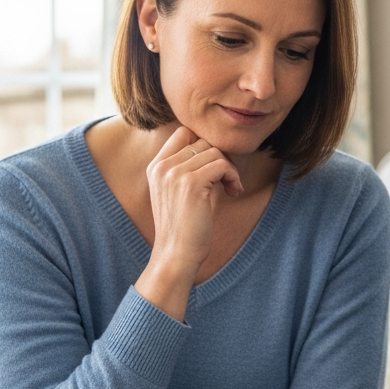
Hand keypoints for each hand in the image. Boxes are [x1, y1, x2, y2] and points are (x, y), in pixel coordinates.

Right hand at [135, 126, 242, 320]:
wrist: (176, 255)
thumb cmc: (183, 228)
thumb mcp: (179, 192)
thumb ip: (189, 169)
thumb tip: (216, 149)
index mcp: (156, 167)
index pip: (183, 133)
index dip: (204, 145)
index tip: (214, 167)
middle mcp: (162, 166)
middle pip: (202, 142)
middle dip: (220, 158)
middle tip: (227, 181)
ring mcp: (174, 173)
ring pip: (214, 152)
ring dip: (229, 169)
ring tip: (230, 188)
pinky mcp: (191, 183)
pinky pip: (222, 165)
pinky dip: (233, 177)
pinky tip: (233, 192)